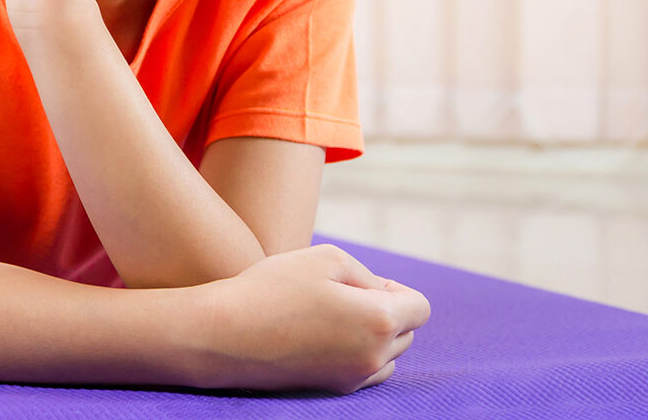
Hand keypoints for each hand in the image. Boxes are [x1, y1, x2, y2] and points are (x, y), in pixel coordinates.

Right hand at [191, 244, 431, 393]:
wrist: (228, 335)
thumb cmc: (275, 288)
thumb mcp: (326, 257)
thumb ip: (367, 274)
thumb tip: (383, 294)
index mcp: (380, 320)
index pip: (419, 307)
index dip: (398, 288)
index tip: (365, 281)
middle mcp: (374, 356)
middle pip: (406, 332)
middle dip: (386, 309)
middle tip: (342, 292)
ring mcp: (354, 378)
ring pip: (388, 355)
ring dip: (374, 333)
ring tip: (333, 313)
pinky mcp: (333, 389)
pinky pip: (366, 371)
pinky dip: (357, 352)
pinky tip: (323, 335)